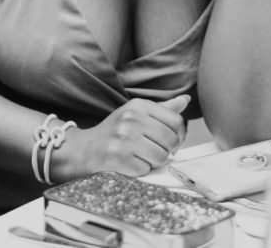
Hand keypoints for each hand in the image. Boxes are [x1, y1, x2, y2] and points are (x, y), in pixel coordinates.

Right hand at [63, 95, 188, 178]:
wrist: (85, 149)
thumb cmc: (115, 131)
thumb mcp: (136, 113)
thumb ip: (163, 109)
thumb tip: (185, 100)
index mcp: (138, 105)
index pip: (176, 121)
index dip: (178, 135)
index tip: (169, 140)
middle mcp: (130, 119)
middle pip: (171, 140)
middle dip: (165, 150)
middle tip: (151, 149)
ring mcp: (123, 138)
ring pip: (161, 157)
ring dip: (153, 162)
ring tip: (139, 155)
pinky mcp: (118, 158)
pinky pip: (146, 170)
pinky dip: (140, 170)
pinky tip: (129, 163)